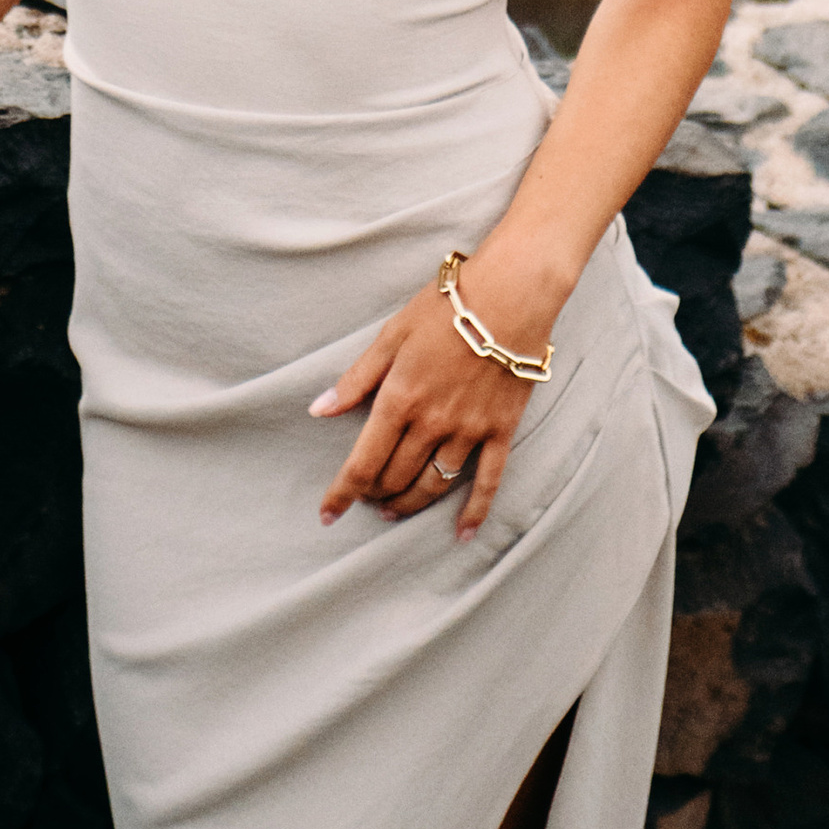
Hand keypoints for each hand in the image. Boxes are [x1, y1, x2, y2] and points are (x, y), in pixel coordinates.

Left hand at [313, 267, 544, 540]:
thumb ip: (356, 378)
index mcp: (399, 398)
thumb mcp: (392, 334)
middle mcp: (432, 423)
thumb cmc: (446, 308)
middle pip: (396, 476)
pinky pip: (486, 482)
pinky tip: (463, 533)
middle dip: (375, 493)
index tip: (327, 514)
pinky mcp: (500, 431)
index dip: (342, 493)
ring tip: (394, 511)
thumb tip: (318, 410)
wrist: (509, 295)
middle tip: (366, 497)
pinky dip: (474, 511)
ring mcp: (468, 431)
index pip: (363, 462)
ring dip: (410, 504)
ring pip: (433, 485)